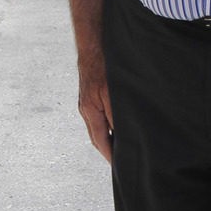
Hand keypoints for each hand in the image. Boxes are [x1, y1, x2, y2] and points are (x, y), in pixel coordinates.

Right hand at [67, 0, 112, 162]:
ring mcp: (88, 102)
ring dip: (110, 138)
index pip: (101, 142)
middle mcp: (87, 109)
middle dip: (110, 151)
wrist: (93, 42)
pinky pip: (100, 116)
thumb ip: (117, 115)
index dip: (112, 156)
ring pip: (99, 127)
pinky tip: (120, 124)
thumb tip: (123, 135)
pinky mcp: (92, 95)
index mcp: (91, 112)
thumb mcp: (114, 93)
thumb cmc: (105, 65)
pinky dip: (110, 125)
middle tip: (124, 163)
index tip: (122, 168)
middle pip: (98, 138)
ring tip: (124, 148)